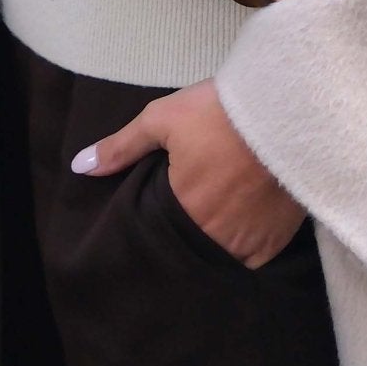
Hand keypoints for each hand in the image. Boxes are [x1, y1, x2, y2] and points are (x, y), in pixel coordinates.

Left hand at [71, 78, 307, 268]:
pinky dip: (248, 245)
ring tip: (219, 216)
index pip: (162, 235)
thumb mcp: (163, 119)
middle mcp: (217, 236)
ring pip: (226, 255)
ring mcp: (251, 241)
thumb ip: (121, 147)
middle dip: (191, 232)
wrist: (287, 108)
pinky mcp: (280, 237)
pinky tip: (245, 223)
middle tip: (195, 209)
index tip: (166, 209)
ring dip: (218, 240)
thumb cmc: (220, 112)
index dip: (162, 223)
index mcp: (184, 212)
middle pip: (195, 246)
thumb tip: (80, 167)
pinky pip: (257, 257)